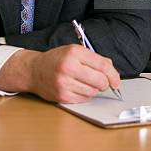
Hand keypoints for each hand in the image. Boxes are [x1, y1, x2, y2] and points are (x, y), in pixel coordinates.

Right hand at [0, 44, 120, 102]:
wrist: (34, 70)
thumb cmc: (57, 59)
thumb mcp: (75, 51)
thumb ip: (94, 59)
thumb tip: (111, 71)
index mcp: (74, 52)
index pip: (102, 65)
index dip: (113, 75)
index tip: (116, 81)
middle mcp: (69, 67)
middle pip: (100, 81)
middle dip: (105, 83)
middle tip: (102, 82)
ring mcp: (64, 83)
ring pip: (93, 91)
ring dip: (94, 89)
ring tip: (85, 82)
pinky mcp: (62, 96)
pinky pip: (84, 99)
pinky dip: (85, 95)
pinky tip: (78, 88)